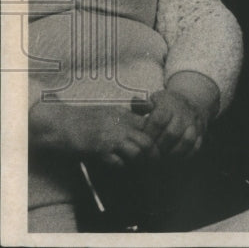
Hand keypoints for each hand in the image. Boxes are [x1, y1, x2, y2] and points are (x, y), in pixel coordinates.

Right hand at [30, 100, 155, 166]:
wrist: (59, 123)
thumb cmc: (83, 118)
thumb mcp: (110, 110)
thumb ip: (129, 115)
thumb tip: (148, 116)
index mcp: (125, 115)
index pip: (151, 126)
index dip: (157, 139)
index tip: (158, 148)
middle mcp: (121, 125)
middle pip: (149, 141)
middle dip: (154, 155)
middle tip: (153, 164)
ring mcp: (110, 138)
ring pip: (137, 152)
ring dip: (140, 163)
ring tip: (139, 169)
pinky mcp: (99, 150)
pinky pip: (118, 163)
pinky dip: (122, 168)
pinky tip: (120, 169)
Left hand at [142, 89, 207, 158]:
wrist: (193, 99)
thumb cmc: (167, 104)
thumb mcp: (155, 99)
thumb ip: (142, 104)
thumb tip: (135, 102)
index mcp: (170, 103)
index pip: (158, 120)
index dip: (148, 133)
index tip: (141, 142)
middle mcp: (184, 112)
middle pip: (172, 133)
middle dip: (158, 147)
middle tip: (149, 155)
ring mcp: (195, 123)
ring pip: (186, 141)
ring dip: (172, 153)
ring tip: (161, 159)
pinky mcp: (202, 133)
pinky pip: (195, 148)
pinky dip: (184, 156)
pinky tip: (173, 159)